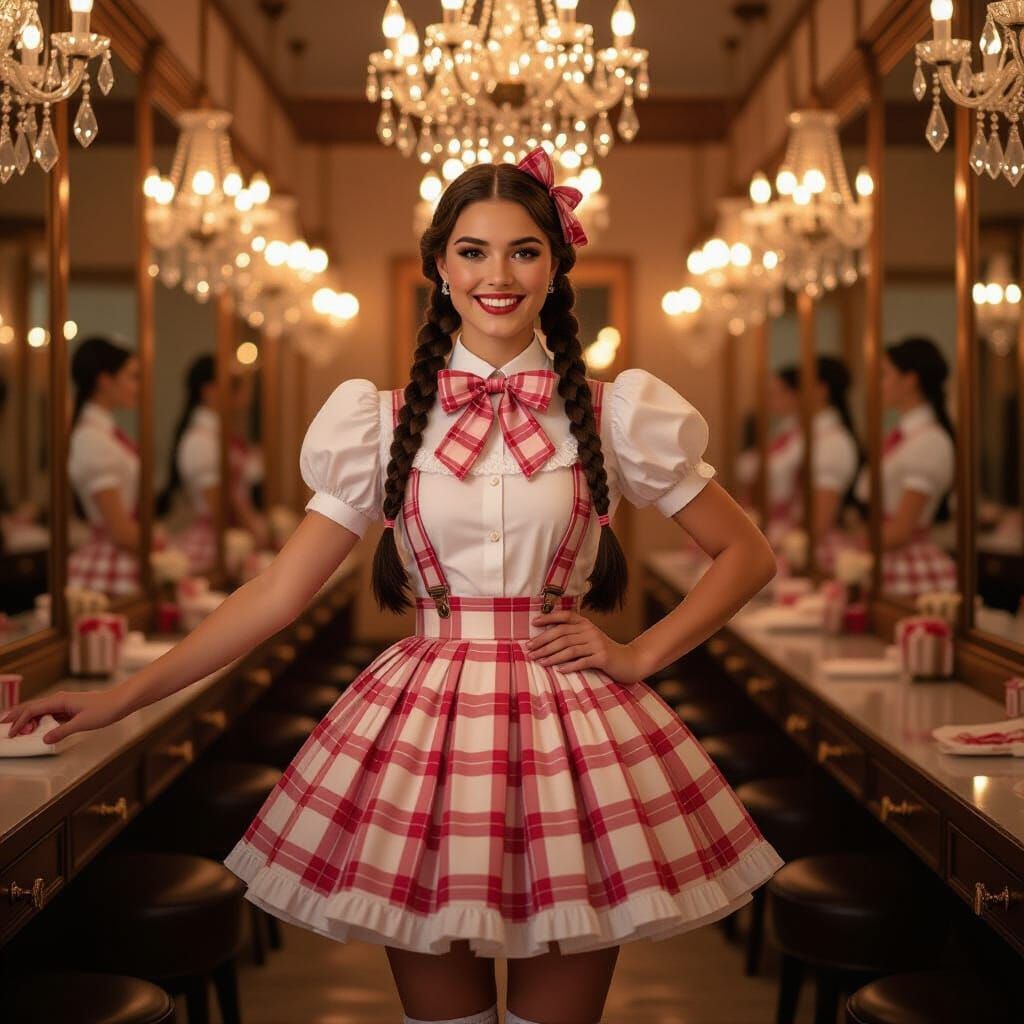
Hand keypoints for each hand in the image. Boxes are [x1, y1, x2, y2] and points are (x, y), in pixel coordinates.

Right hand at [1, 687, 129, 743]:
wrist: (120, 702)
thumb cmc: (104, 709)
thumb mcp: (82, 723)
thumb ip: (61, 731)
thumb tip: (45, 739)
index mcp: (59, 700)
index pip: (32, 710)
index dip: (19, 721)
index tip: (11, 733)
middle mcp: (60, 700)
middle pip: (33, 707)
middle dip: (17, 716)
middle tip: (3, 725)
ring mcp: (65, 704)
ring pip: (41, 711)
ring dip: (29, 720)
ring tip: (19, 731)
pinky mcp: (70, 709)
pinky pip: (50, 715)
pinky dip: (41, 721)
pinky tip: (38, 729)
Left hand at [525, 610, 649, 683]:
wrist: (629, 661)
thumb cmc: (603, 651)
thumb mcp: (589, 638)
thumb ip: (572, 635)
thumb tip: (545, 638)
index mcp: (585, 624)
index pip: (564, 617)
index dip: (548, 618)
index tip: (533, 623)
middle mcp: (590, 631)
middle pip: (562, 634)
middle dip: (543, 642)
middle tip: (529, 650)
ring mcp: (597, 644)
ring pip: (569, 648)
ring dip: (551, 656)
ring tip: (539, 661)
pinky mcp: (602, 658)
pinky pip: (582, 661)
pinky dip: (569, 666)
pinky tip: (558, 670)